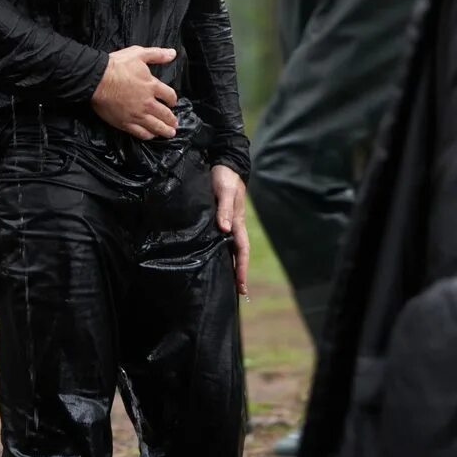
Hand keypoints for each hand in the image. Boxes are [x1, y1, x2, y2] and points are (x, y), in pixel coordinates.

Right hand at [90, 46, 179, 139]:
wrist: (96, 79)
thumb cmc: (116, 65)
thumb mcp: (138, 54)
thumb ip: (157, 54)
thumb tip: (173, 53)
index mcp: (152, 86)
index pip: (169, 95)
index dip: (173, 100)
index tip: (172, 102)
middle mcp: (147, 103)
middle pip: (165, 114)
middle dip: (171, 119)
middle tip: (175, 123)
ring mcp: (136, 114)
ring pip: (155, 126)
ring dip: (164, 130)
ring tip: (169, 133)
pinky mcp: (125, 122)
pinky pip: (140, 133)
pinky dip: (148, 135)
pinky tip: (151, 135)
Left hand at [211, 165, 248, 296]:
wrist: (224, 163)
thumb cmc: (225, 176)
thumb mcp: (224, 191)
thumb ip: (224, 209)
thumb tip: (223, 229)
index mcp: (237, 222)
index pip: (242, 250)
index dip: (242, 268)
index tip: (242, 287)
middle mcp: (233, 225)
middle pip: (238, 253)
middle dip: (239, 272)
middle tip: (238, 293)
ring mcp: (227, 222)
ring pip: (230, 248)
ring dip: (230, 264)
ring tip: (227, 281)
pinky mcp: (218, 217)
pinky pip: (221, 239)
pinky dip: (221, 251)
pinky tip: (214, 258)